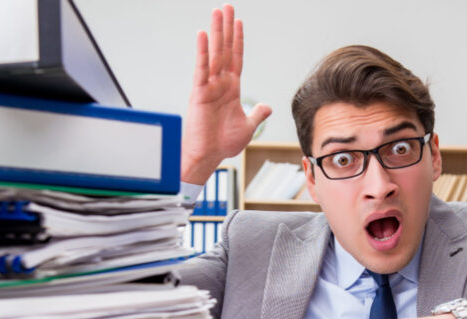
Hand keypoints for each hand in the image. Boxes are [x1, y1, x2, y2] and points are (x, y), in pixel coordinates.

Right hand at [182, 5, 271, 185]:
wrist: (210, 156)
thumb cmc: (223, 143)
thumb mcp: (248, 126)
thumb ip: (257, 113)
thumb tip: (267, 106)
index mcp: (232, 88)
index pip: (236, 58)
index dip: (238, 40)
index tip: (239, 21)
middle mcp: (220, 83)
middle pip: (224, 49)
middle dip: (226, 27)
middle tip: (226, 7)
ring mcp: (209, 86)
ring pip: (214, 53)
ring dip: (216, 32)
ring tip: (217, 12)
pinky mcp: (199, 92)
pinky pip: (201, 68)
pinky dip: (202, 52)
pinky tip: (202, 35)